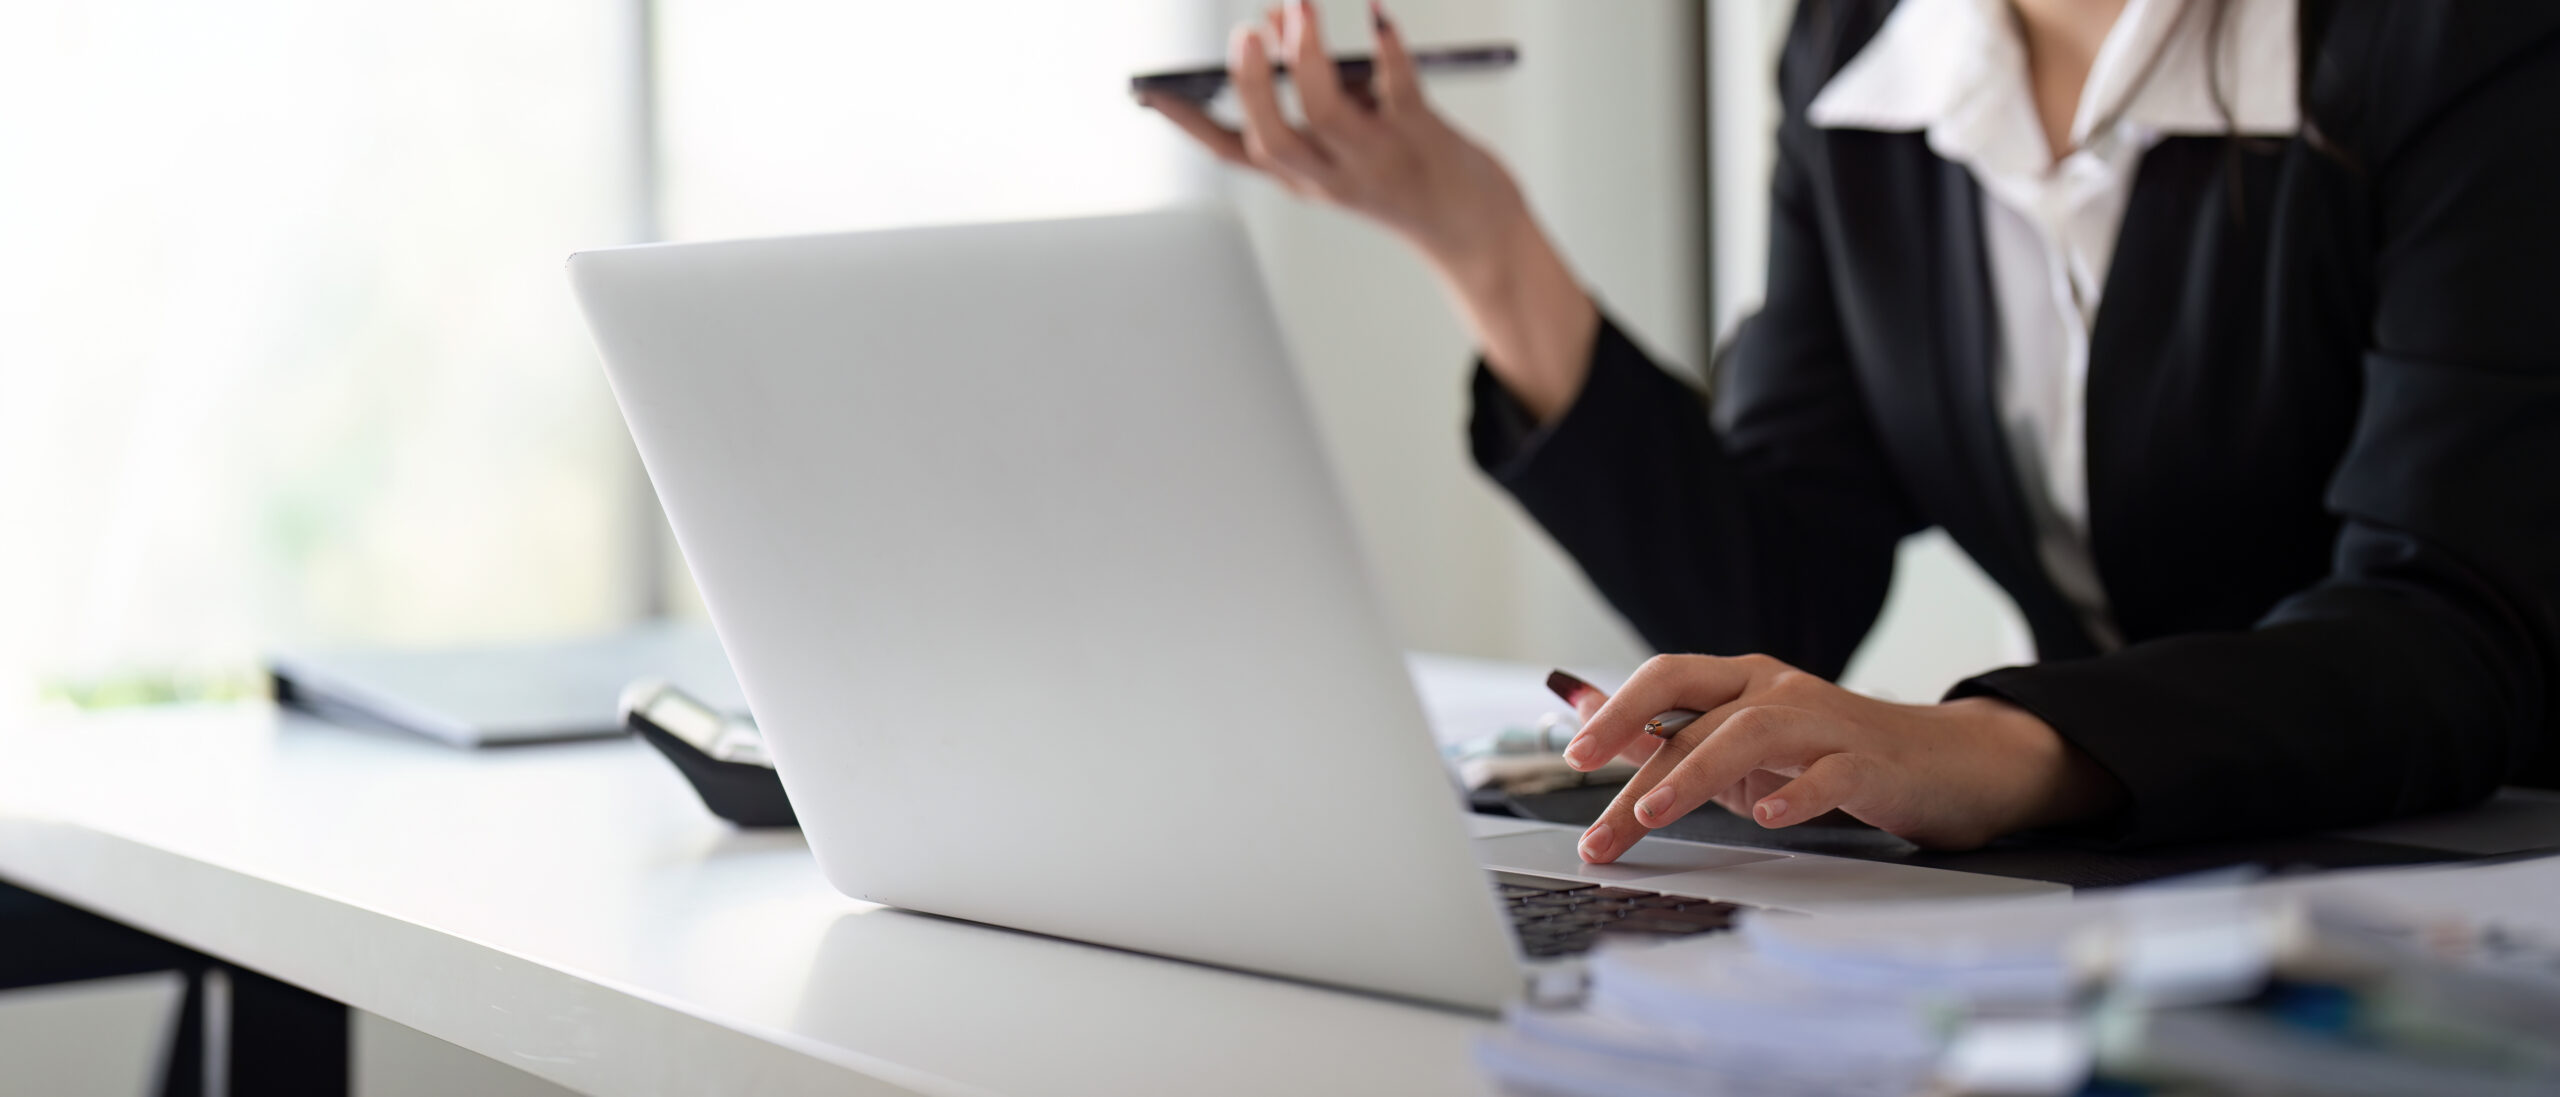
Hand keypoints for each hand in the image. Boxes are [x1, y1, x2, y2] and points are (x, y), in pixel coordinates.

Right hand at [1138, 1, 1598, 421]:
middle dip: (1252, 86)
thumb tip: (1280, 14)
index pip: (1234, 154)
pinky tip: (1378, 15)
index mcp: (1305, 178)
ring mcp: (1378, 161)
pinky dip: (1387, 47)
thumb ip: (1316, 82)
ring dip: (1309, 56)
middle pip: (1273, 139)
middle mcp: (1332, 176)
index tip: (1149, 94)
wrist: (1476, 232)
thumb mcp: (1352, 136)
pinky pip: (1399, 89)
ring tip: (1300, 5)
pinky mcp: (1423, 140)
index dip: (1188, 125)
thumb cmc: (1409, 175)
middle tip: (1246, 33)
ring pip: (1326, 113)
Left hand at [1558, 655, 2125, 860]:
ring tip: (1654, 813)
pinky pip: (1833, 771)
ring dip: (1696, 773)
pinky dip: (1799, 793)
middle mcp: (1779, 692)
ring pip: (1753, 733)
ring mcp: (1828, 723)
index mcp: (1742, 683)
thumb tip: (1584, 714)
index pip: (1667, 680)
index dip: (1616, 709)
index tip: (1574, 755)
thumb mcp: (1740, 746)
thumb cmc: (1832, 757)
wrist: (1948, 766)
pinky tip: (1771, 817)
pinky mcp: (1873, 762)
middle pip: (1697, 713)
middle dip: (1636, 755)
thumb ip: (1666, 732)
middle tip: (1593, 801)